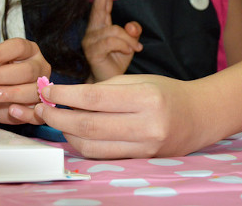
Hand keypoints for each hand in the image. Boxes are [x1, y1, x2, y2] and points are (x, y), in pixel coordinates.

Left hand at [0, 37, 49, 124]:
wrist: (3, 98)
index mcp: (29, 50)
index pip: (17, 47)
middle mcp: (40, 67)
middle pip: (26, 70)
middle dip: (0, 75)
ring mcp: (43, 88)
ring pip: (32, 91)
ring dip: (9, 93)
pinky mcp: (41, 108)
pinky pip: (37, 112)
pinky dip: (24, 113)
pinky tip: (11, 110)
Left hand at [32, 73, 206, 158]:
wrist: (200, 117)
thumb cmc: (167, 93)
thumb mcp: (138, 80)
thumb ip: (103, 89)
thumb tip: (67, 96)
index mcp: (146, 99)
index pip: (94, 99)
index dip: (65, 97)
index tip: (47, 92)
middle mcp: (146, 126)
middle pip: (88, 126)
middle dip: (58, 118)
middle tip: (41, 108)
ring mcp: (145, 148)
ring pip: (92, 146)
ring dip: (66, 134)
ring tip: (54, 119)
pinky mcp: (141, 161)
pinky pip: (103, 155)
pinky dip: (83, 144)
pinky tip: (73, 132)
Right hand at [82, 0, 142, 81]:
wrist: (108, 86)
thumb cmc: (116, 63)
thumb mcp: (130, 45)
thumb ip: (132, 32)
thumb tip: (131, 25)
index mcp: (101, 26)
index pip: (103, 4)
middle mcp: (92, 30)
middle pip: (99, 6)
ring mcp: (90, 40)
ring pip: (114, 29)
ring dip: (129, 40)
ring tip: (135, 49)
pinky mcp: (92, 50)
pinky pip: (112, 40)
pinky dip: (125, 45)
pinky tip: (131, 52)